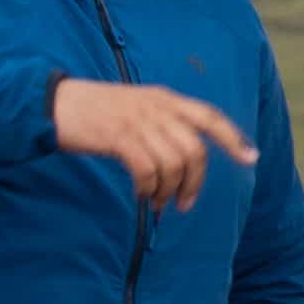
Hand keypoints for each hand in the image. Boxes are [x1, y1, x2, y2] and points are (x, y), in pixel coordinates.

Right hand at [58, 77, 256, 208]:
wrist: (54, 104)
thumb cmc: (94, 112)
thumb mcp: (135, 108)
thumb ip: (160, 124)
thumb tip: (183, 159)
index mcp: (164, 98)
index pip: (209, 116)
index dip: (233, 138)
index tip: (250, 159)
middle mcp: (157, 107)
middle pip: (196, 150)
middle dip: (195, 183)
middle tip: (183, 204)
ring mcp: (138, 121)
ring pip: (174, 164)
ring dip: (169, 191)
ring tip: (157, 202)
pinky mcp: (119, 136)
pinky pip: (148, 170)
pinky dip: (149, 188)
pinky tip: (141, 194)